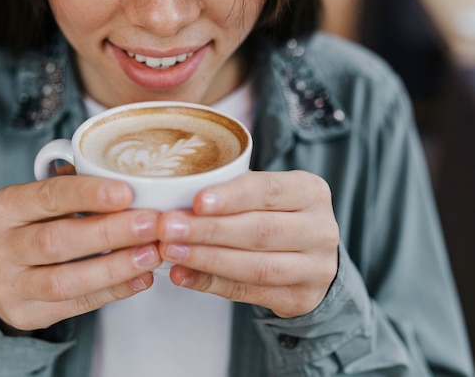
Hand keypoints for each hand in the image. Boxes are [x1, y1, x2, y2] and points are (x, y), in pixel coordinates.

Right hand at [0, 167, 161, 331]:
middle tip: (151, 223)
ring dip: (115, 267)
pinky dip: (113, 291)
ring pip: (65, 281)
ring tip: (151, 254)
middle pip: (57, 240)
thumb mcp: (44, 201)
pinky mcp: (26, 314)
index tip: (126, 192)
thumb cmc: (36, 226)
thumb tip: (133, 182)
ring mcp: (8, 286)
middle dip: (110, 231)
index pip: (48, 196)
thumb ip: (78, 188)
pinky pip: (75, 305)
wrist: (4, 275)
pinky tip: (140, 278)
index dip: (88, 194)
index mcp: (4, 207)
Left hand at [158, 170, 338, 317]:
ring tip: (170, 251)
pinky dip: (211, 284)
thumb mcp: (263, 193)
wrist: (310, 258)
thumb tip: (173, 200)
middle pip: (260, 231)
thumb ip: (230, 192)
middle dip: (208, 230)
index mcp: (311, 191)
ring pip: (256, 266)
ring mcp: (315, 268)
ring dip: (206, 259)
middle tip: (168, 228)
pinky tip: (182, 274)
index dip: (232, 196)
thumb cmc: (274, 213)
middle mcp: (320, 229)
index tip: (196, 202)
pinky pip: (249, 292)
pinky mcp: (300, 299)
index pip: (269, 190)